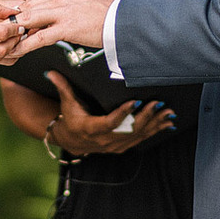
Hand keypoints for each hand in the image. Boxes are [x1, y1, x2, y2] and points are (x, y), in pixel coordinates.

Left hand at [9, 0, 117, 56]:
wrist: (127, 18)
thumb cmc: (109, 15)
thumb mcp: (83, 5)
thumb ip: (67, 9)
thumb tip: (57, 19)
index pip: (32, 2)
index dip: (18, 15)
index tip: (9, 26)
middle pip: (25, 9)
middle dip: (10, 23)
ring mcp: (62, 12)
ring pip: (28, 21)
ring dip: (14, 34)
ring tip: (3, 46)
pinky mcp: (67, 28)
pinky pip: (39, 38)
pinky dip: (24, 46)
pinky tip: (16, 53)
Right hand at [45, 71, 174, 155]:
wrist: (72, 140)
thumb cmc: (71, 117)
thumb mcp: (67, 103)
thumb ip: (62, 87)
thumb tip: (50, 72)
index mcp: (91, 129)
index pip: (110, 123)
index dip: (123, 114)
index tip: (135, 101)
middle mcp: (105, 141)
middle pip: (129, 130)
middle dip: (146, 117)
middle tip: (158, 103)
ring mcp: (116, 145)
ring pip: (139, 135)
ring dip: (155, 124)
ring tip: (169, 112)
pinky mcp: (123, 146)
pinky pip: (142, 139)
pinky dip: (156, 130)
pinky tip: (168, 123)